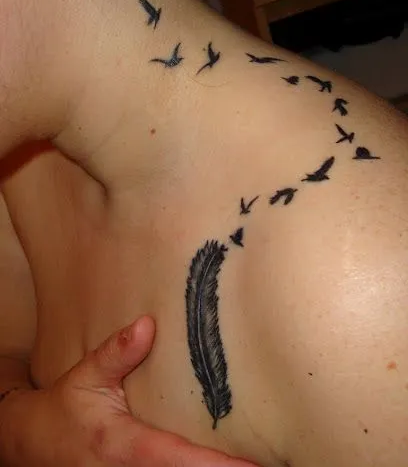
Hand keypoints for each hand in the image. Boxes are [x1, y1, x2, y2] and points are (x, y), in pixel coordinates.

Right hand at [0, 316, 256, 465]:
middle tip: (272, 461)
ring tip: (258, 462)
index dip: (217, 464)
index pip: (177, 458)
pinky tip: (223, 463)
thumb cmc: (64, 409)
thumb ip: (117, 352)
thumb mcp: (85, 376)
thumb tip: (148, 324)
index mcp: (123, 445)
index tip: (253, 464)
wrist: (34, 445)